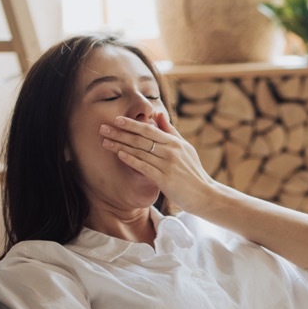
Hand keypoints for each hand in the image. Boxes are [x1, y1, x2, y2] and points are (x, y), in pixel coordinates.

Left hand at [100, 113, 218, 213]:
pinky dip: (131, 160)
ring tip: (105, 141)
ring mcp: (168, 165)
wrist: (205, 195)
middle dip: (120, 133)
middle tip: (102, 128)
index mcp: (175, 143)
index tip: (116, 120)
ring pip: (140, 152)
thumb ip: (170, 131)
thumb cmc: (193, 172)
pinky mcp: (165, 179)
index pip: (150, 129)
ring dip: (120, 146)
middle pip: (141, 139)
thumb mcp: (185, 148)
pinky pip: (144, 167)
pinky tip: (119, 155)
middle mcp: (171, 151)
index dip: (132, 124)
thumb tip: (158, 113)